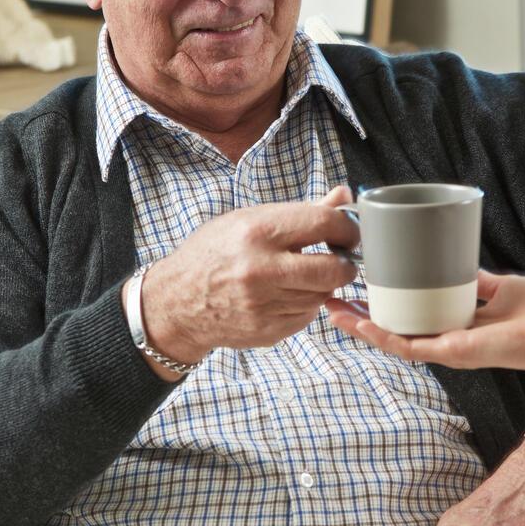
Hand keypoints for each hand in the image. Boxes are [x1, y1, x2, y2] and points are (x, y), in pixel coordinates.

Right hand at [137, 185, 359, 370]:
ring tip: (303, 273)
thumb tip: (343, 195)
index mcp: (256, 232)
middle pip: (334, 269)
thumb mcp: (248, 220)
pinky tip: (286, 293)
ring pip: (323, 294)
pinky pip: (307, 315)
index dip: (347, 228)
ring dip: (323, 284)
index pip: (324, 224)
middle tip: (341, 258)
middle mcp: (261, 269)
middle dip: (346, 263)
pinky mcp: (267, 330)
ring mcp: (264, 304)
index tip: (349, 232)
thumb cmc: (213, 253)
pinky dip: (305, 304)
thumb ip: (300, 212)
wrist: (176, 302)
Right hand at [325, 270, 524, 380]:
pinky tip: (358, 323)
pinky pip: (407, 345)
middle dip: (362, 316)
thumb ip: (478, 280)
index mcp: (458, 322)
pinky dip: (380, 335)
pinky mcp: (450, 352)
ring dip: (361, 326)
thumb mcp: (502, 286)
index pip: (414, 314)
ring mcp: (446, 347)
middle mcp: (447, 337)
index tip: (362, 286)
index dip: (387, 303)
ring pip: (392, 338)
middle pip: (395, 328)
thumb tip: (456, 261)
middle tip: (332, 299)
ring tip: (331, 309)